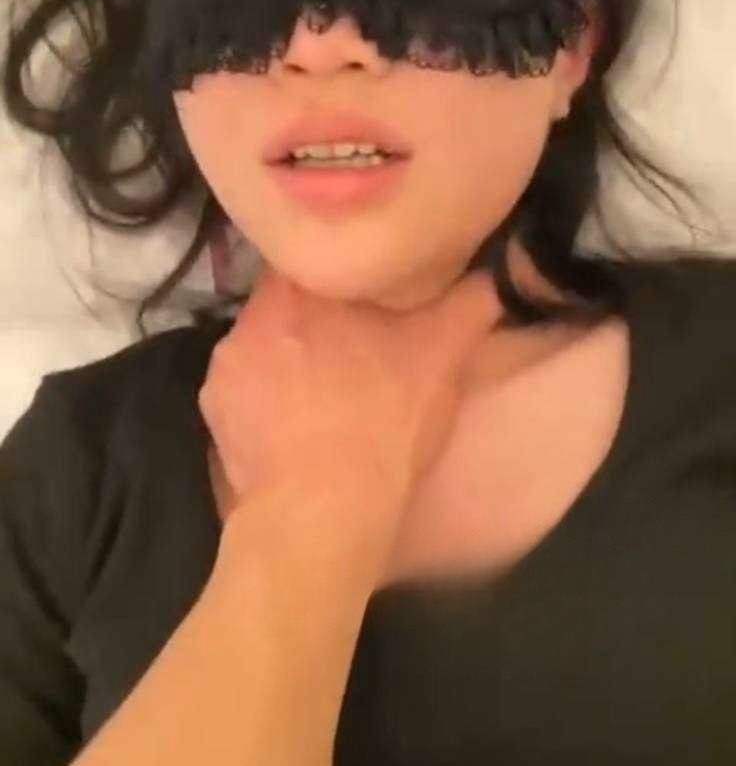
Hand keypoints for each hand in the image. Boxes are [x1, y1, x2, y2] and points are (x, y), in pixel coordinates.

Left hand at [198, 262, 504, 581]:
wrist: (324, 508)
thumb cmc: (385, 421)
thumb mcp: (445, 355)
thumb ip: (470, 301)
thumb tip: (494, 273)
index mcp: (304, 286)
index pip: (314, 258)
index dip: (340, 275)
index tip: (361, 296)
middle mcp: (254, 314)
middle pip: (285, 300)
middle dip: (314, 317)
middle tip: (349, 343)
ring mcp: (226, 364)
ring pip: (262, 344)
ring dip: (286, 358)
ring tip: (320, 388)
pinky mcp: (213, 409)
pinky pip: (240, 389)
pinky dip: (262, 400)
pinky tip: (291, 423)